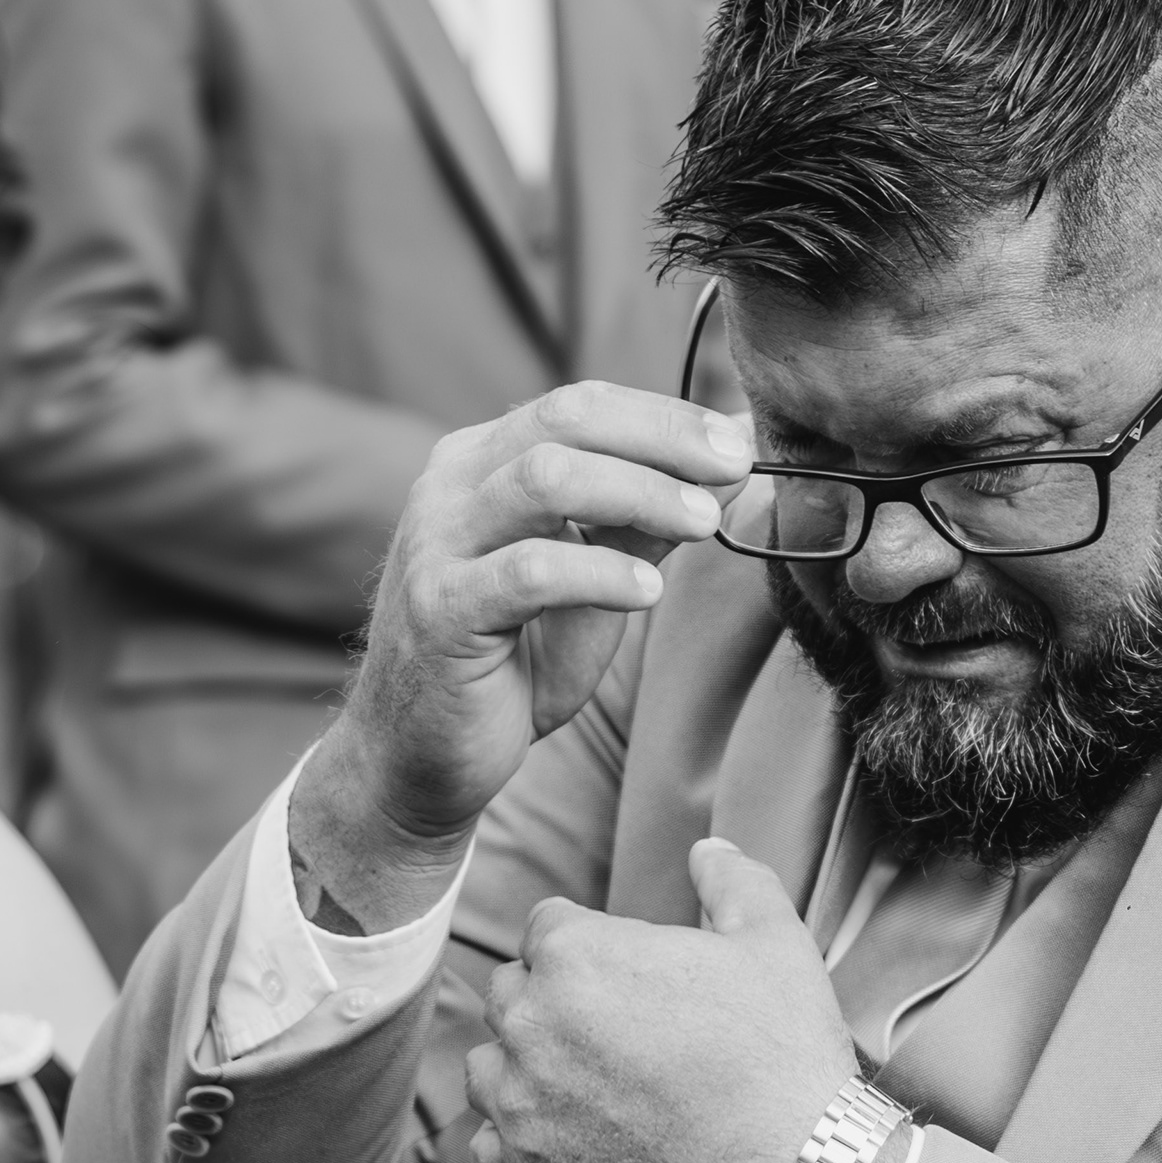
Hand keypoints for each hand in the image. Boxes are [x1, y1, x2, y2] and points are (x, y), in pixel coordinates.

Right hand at [296, 384, 749, 932]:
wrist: (422, 756)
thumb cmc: (512, 663)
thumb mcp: (592, 580)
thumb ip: (647, 523)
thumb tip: (735, 466)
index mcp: (480, 463)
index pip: (579, 407)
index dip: (665, 418)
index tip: (739, 443)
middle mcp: (449, 487)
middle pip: (564, 422)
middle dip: (662, 439)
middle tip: (732, 467)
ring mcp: (437, 545)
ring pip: (545, 480)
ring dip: (640, 494)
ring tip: (704, 522)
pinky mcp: (440, 610)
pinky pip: (531, 571)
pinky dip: (601, 572)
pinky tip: (648, 593)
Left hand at [466, 838, 858, 1162]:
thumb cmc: (780, 1056)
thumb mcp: (775, 943)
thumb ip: (732, 881)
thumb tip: (705, 850)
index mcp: (575, 954)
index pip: (547, 927)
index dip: (591, 946)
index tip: (630, 978)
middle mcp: (529, 1024)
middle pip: (512, 992)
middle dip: (553, 1002)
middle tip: (618, 1034)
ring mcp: (519, 1103)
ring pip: (490, 1069)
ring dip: (525, 1070)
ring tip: (589, 1088)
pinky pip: (489, 1147)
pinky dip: (520, 1144)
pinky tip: (570, 1142)